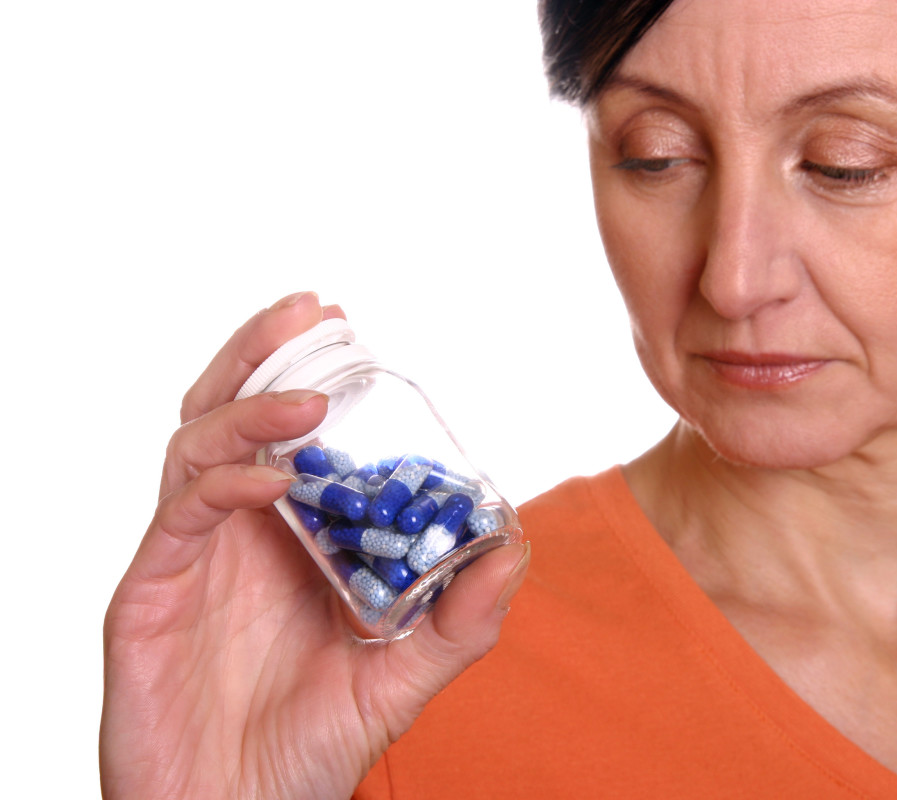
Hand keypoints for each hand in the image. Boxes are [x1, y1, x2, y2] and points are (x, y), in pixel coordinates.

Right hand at [100, 292, 529, 799]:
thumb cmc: (309, 749)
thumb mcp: (403, 677)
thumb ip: (460, 618)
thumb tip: (517, 545)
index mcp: (285, 539)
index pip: (288, 434)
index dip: (311, 374)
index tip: (354, 331)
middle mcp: (233, 534)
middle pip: (229, 414)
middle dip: (264, 354)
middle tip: (312, 308)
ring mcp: (188, 559)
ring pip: (195, 445)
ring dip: (249, 405)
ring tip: (309, 391)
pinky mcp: (148, 595)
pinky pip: (180, 515)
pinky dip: (225, 481)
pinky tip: (275, 476)